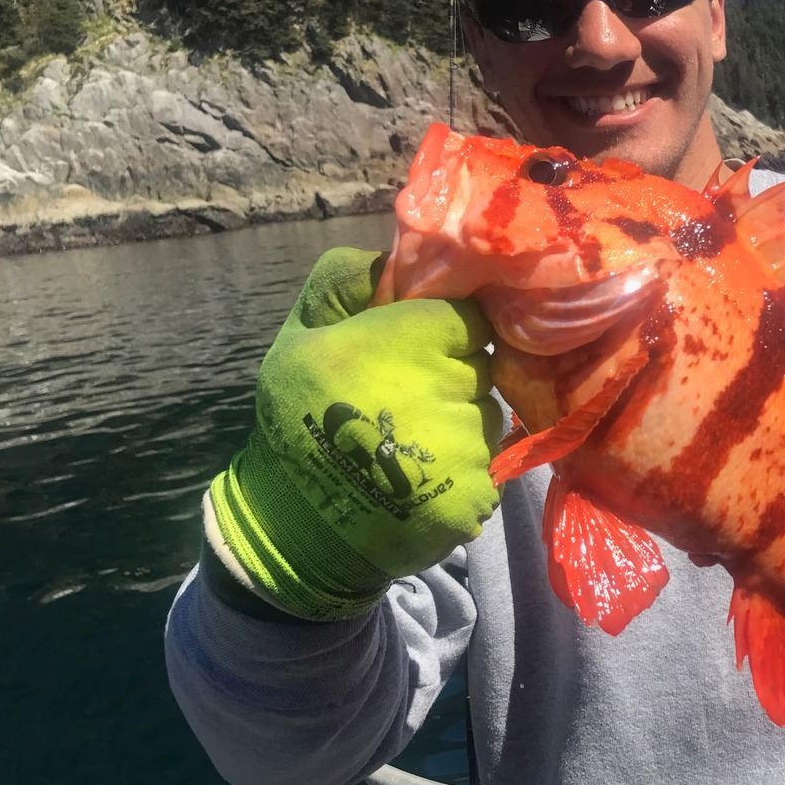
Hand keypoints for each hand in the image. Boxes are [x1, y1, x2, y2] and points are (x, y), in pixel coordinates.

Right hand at [208, 247, 500, 620]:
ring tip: (411, 446)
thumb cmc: (296, 418)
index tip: (421, 353)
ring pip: (488, 418)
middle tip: (409, 403)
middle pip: (483, 368)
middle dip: (455, 379)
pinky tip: (421, 481)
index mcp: (404, 340)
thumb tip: (396, 258)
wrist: (296, 526)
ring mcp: (465, 445)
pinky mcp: (475, 494)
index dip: (449, 333)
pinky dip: (462, 473)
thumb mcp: (299, 335)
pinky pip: (488, 467)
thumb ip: (346, 282)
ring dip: (461, 427)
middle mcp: (443, 386)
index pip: (469, 319)